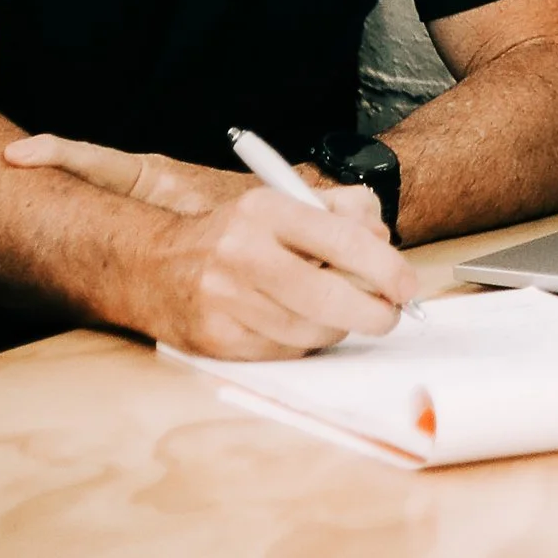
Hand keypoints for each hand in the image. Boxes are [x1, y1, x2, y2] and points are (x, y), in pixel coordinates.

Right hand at [5, 134, 412, 357]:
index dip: (386, 268)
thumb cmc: (232, 235)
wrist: (151, 266)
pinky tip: (301, 324)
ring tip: (341, 313)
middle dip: (373, 312)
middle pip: (330, 297)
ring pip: (311, 330)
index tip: (407, 285)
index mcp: (264, 211)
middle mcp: (243, 254)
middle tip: (390, 314)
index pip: (342, 240)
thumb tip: (384, 242)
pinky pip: (285, 352)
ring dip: (339, 328)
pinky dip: (304, 342)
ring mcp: (226, 301)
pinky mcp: (218, 340)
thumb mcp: (282, 205)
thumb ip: (341, 212)